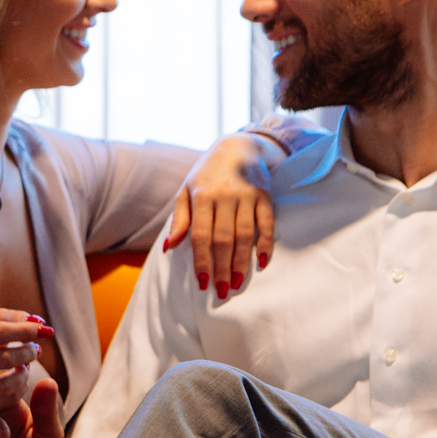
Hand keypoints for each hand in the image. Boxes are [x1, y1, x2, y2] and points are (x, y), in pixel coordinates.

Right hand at [0, 308, 53, 429]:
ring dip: (25, 374)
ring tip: (27, 365)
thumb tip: (39, 322)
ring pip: (7, 385)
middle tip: (36, 349)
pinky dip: (21, 389)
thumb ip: (13, 318)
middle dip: (28, 353)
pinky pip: (8, 400)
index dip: (24, 330)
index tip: (44, 330)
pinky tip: (20, 380)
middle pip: (5, 358)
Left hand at [161, 132, 278, 299]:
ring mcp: (247, 196)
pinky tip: (261, 262)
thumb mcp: (186, 191)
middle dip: (222, 267)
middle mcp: (225, 196)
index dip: (202, 261)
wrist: (237, 146)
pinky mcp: (265, 196)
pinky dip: (265, 244)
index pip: (201, 236)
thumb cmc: (206, 174)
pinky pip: (267, 224)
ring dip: (242, 262)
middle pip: (223, 239)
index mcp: (202, 196)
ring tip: (237, 282)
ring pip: (245, 235)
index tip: (203, 282)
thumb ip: (180, 220)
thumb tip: (169, 248)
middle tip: (222, 290)